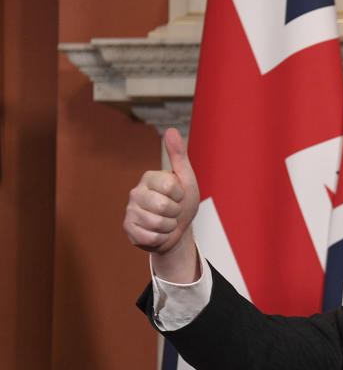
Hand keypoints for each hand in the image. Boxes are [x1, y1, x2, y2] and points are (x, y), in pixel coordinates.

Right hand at [123, 128, 200, 280]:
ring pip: (157, 224)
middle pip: (164, 206)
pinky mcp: (128, 229)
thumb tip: (171, 130)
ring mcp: (130, 211)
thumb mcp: (186, 179)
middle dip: (176, 213)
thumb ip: (179, 156)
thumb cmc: (182, 203)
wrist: (178, 231)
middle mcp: (136, 192)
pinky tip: (158, 233)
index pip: (170, 187)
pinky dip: (160, 238)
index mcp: (149, 178)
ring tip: (167, 222)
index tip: (179, 196)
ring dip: (169, 227)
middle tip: (174, 212)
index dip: (181, 196)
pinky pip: (149, 238)